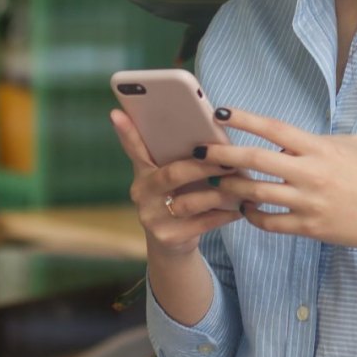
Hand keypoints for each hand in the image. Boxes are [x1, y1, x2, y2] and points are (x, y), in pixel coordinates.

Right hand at [110, 109, 240, 258]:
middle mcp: (141, 193)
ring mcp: (152, 218)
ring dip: (220, 193)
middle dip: (204, 166)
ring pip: (190, 201)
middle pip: (172, 174)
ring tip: (241, 185)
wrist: (172, 244)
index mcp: (143, 172)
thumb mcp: (173, 177)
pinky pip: (202, 223)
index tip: (116, 113)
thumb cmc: (179, 197)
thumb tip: (210, 130)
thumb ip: (180, 156)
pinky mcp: (169, 237)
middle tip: (229, 159)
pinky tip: (240, 208)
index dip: (125, 131)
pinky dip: (225, 214)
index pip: (134, 147)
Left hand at [201, 107, 356, 255]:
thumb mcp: (354, 145)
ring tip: (216, 181)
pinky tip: (245, 208)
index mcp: (320, 148)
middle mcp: (310, 174)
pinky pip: (269, 222)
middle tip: (200, 151)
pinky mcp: (308, 228)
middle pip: (256, 161)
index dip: (245, 119)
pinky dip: (252, 215)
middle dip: (223, 155)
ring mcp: (308, 203)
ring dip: (232, 187)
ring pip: (256, 193)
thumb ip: (319, 140)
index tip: (220, 113)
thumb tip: (291, 139)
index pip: (274, 129)